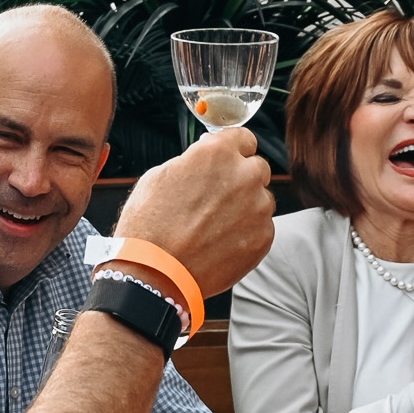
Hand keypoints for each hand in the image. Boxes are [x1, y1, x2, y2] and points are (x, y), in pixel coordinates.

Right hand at [114, 128, 273, 297]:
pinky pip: (261, 227)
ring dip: (245, 207)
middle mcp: (244, 175)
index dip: (232, 151)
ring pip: (261, 200)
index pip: (243, 138)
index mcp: (217, 152)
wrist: (155, 273)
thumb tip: (203, 162)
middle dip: (240, 180)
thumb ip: (192, 162)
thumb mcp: (159, 177)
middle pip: (256, 168)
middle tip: (216, 200)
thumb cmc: (149, 226)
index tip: (225, 162)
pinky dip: (246, 234)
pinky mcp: (263, 237)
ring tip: (215, 227)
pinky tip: (220, 243)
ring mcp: (258, 207)